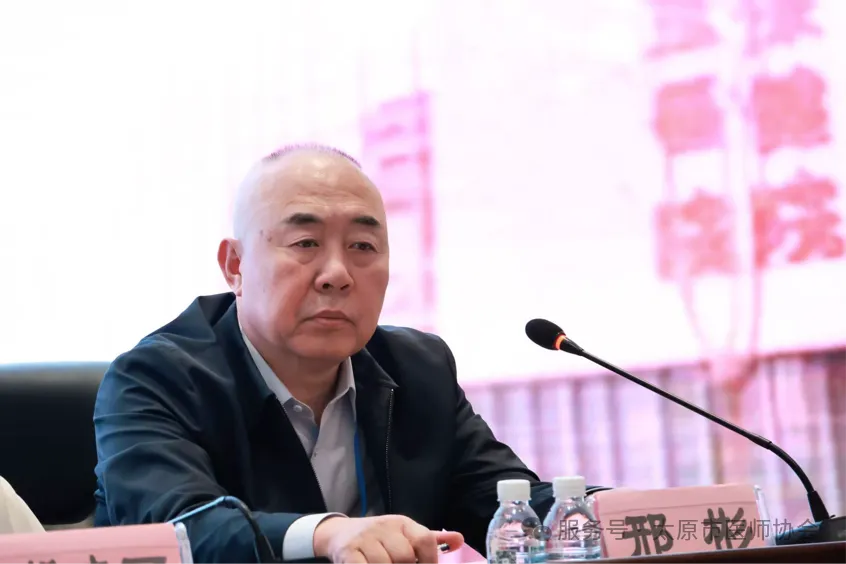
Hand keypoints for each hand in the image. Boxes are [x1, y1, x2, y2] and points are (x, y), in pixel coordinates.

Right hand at [314, 515, 463, 563]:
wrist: (340, 534)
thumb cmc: (379, 538)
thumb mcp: (404, 534)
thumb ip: (430, 539)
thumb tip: (460, 540)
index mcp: (402, 523)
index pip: (425, 540)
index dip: (430, 561)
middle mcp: (384, 527)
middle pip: (405, 556)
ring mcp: (364, 539)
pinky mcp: (348, 553)